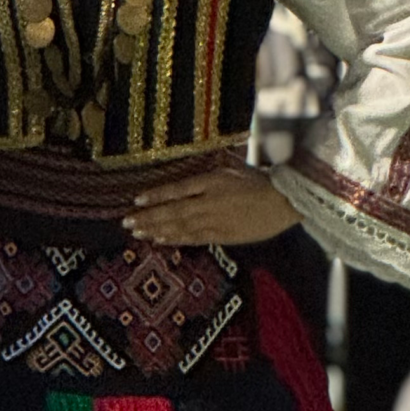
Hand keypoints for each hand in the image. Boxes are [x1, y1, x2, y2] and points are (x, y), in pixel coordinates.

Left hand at [125, 158, 292, 246]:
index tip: (135, 199)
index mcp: (211, 181)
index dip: (155, 195)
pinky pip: (194, 238)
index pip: (177, 189)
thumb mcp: (231, 170)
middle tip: (126, 222)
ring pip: (179, 226)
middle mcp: (209, 201)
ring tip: (137, 232)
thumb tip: (185, 179)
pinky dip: (175, 239)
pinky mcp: (223, 236)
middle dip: (148, 216)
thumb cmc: (259, 181)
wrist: (283, 202)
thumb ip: (208, 175)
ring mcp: (215, 220)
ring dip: (156, 229)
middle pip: (172, 210)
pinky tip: (160, 240)